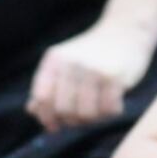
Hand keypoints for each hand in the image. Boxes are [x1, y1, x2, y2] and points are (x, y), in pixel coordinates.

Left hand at [26, 19, 156, 131]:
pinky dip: (111, 112)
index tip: (54, 125)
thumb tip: (32, 111)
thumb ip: (47, 87)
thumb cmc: (91, 55)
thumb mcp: (64, 64)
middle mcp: (72, 63)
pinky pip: (109, 111)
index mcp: (54, 59)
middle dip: (73, 120)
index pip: (42, 98)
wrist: (124, 32)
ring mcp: (93, 69)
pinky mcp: (115, 76)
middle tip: (82, 116)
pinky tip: (113, 102)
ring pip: (87, 114)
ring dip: (94, 119)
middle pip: (64, 110)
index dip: (47, 116)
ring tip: (99, 109)